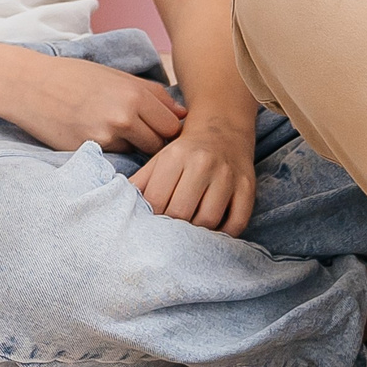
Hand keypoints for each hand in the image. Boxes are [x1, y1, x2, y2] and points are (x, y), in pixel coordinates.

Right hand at [6, 54, 186, 155]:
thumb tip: (182, 113)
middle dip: (156, 144)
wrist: (30, 86)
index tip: (163, 129)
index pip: (173, 126)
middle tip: (144, 137)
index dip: (170, 130)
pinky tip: (100, 137)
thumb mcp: (117, 76)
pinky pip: (114, 157)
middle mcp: (125, 117)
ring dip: (134, 148)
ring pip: (137, 154)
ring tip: (117, 133)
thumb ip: (152, 94)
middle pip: (160, 146)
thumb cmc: (75, 76)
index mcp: (135, 94)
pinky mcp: (90, 151)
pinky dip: (113, 151)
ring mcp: (106, 137)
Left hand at [130, 120, 256, 234]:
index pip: (156, 200)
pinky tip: (213, 233)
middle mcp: (203, 163)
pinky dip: (224, 235)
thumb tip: (119, 207)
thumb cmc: (185, 153)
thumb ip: (140, 183)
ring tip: (190, 235)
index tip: (152, 224)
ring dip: (197, 234)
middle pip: (181, 212)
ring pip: (208, 220)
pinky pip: (236, 222)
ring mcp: (228, 175)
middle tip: (170, 234)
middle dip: (173, 229)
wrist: (223, 131)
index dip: (151, 218)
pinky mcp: (247, 187)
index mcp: (176, 156)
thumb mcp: (159, 160)